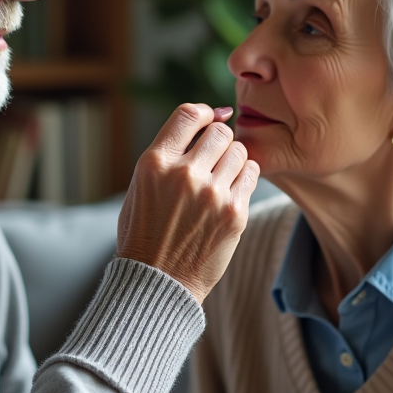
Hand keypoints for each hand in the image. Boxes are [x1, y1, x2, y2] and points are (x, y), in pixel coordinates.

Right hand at [116, 103, 259, 305]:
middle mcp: (184, 174)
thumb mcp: (141, 185)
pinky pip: (252, 175)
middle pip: (220, 131)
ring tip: (221, 176)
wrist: (158, 280)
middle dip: (219, 139)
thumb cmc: (146, 230)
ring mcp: (212, 195)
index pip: (188, 114)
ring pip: (239, 151)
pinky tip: (231, 190)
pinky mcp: (234, 214)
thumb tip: (211, 118)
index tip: (209, 119)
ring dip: (233, 159)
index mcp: (155, 163)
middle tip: (213, 157)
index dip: (204, 112)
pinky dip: (244, 177)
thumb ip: (169, 152)